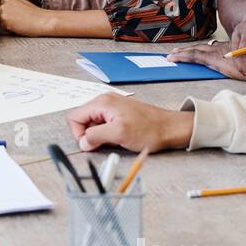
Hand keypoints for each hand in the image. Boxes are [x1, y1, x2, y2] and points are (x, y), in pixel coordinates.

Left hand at [0, 0, 51, 35]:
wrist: (42, 20)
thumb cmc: (34, 14)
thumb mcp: (21, 3)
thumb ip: (11, 5)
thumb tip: (2, 10)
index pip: (1, 6)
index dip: (8, 12)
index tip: (16, 13)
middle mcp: (4, 0)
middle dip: (6, 17)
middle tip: (18, 18)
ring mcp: (3, 8)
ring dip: (6, 23)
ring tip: (18, 22)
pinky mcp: (4, 18)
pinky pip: (1, 26)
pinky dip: (8, 28)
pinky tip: (17, 25)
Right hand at [66, 94, 193, 152]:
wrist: (170, 128)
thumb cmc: (150, 129)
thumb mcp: (119, 134)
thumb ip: (95, 136)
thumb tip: (83, 142)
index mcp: (102, 103)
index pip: (74, 117)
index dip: (79, 134)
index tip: (91, 143)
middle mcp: (105, 101)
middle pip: (83, 120)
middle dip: (90, 135)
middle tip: (106, 142)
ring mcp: (112, 107)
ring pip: (93, 124)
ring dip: (100, 135)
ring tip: (115, 139)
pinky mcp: (119, 114)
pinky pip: (104, 125)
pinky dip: (108, 134)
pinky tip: (120, 137)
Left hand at [166, 40, 245, 82]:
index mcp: (231, 52)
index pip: (213, 50)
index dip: (203, 50)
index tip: (195, 50)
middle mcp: (222, 51)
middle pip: (201, 49)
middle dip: (189, 50)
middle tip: (177, 51)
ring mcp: (216, 54)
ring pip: (194, 52)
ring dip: (182, 53)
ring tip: (171, 56)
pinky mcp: (213, 59)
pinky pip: (193, 56)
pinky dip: (182, 56)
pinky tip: (173, 58)